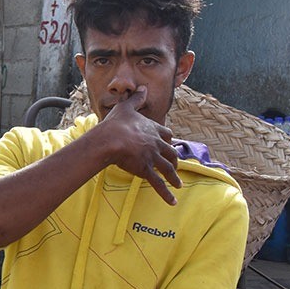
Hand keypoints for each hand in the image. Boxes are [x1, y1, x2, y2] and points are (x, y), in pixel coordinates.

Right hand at [97, 87, 181, 204]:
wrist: (110, 140)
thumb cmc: (116, 124)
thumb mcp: (126, 107)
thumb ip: (136, 98)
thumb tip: (143, 87)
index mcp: (152, 129)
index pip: (166, 134)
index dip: (168, 140)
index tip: (170, 143)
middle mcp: (156, 144)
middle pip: (170, 153)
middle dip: (174, 160)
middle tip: (176, 166)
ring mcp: (152, 158)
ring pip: (168, 169)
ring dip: (174, 178)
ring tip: (179, 185)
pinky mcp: (146, 170)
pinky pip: (158, 184)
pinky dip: (166, 193)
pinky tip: (172, 201)